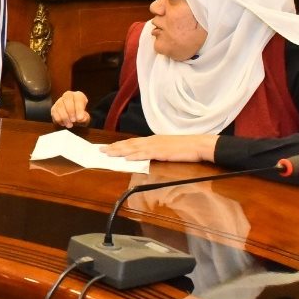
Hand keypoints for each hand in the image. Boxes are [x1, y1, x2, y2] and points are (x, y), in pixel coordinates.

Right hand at [50, 91, 90, 127]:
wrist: (73, 121)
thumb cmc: (80, 117)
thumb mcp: (85, 118)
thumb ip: (85, 118)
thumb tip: (82, 118)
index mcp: (78, 96)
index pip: (78, 98)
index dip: (79, 108)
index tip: (80, 118)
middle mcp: (68, 96)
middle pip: (67, 99)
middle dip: (70, 111)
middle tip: (74, 121)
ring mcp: (60, 101)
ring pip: (60, 106)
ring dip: (64, 117)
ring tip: (69, 125)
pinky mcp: (54, 108)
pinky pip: (54, 112)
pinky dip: (59, 119)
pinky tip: (64, 124)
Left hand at [100, 134, 217, 162]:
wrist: (198, 145)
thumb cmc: (185, 148)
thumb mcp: (167, 148)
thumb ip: (156, 151)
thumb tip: (146, 155)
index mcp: (152, 140)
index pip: (132, 142)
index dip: (119, 144)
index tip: (108, 147)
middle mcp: (151, 141)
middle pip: (129, 144)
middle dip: (114, 147)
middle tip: (100, 150)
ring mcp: (156, 146)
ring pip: (133, 148)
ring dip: (120, 151)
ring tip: (108, 153)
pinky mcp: (161, 152)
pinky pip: (145, 154)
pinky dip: (135, 156)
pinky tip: (127, 158)